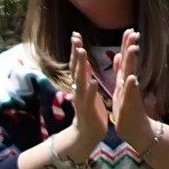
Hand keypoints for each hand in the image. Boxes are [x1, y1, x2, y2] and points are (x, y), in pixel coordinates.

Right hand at [67, 32, 109, 158]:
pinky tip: (93, 81)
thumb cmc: (90, 111)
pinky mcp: (88, 109)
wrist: (86, 134)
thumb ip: (84, 76)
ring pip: (81, 80)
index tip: (75, 35)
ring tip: (81, 53)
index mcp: (82, 84)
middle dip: (75, 53)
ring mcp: (82, 99)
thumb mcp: (87, 90)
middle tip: (75, 38)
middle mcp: (79, 89)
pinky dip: (91, 89)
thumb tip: (81, 61)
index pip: (78, 64)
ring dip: (81, 67)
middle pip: (76, 68)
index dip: (76, 50)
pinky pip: (89, 98)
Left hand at [110, 29, 158, 155]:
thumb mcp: (120, 88)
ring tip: (133, 48)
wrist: (134, 129)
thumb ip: (120, 72)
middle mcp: (128, 85)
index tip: (129, 30)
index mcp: (123, 80)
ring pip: (130, 76)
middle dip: (130, 48)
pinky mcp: (129, 106)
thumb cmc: (126, 109)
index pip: (125, 59)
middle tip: (133, 32)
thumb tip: (118, 56)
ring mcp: (129, 94)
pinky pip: (130, 95)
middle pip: (129, 63)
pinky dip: (130, 86)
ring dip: (131, 63)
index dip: (126, 45)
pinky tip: (132, 78)